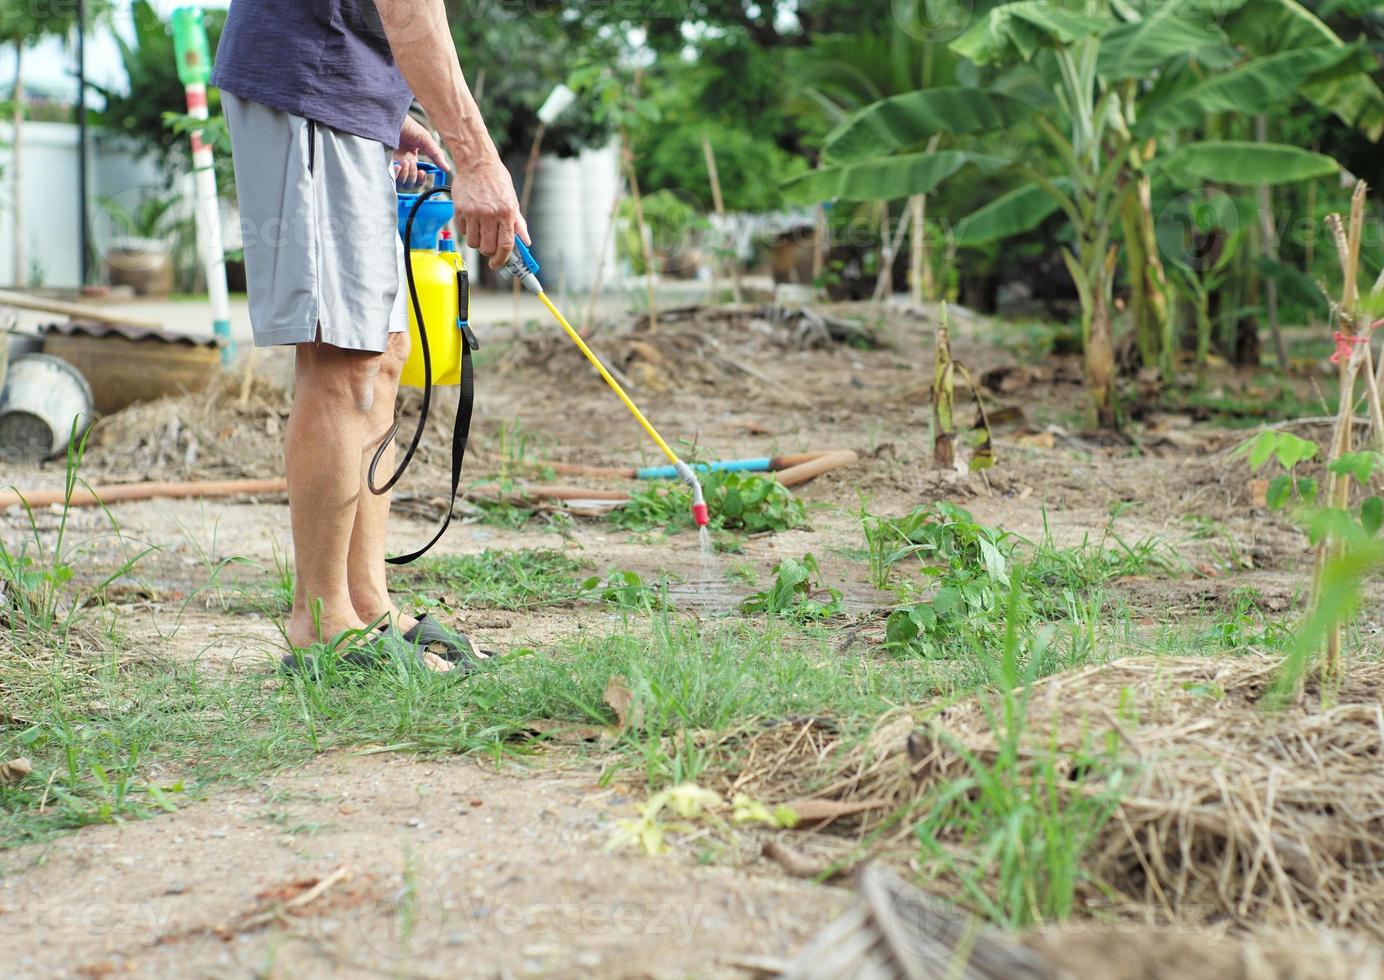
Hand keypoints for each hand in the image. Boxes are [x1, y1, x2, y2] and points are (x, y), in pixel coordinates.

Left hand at [393, 115, 446, 188]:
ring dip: (406, 176)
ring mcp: (392, 165)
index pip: (417, 177)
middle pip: (409, 183)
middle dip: (413, 177)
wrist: (390, 119)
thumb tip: (447, 169)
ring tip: (405, 163)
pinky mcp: (383, 165)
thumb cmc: (406, 126)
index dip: (421, 179)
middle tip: (413, 165)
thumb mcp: (425, 139)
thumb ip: (436, 154)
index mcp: (411, 158)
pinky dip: (397, 176)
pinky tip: (397, 166)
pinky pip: (391, 180)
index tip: (422, 172)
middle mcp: (402, 163)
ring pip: (401, 183)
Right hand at [452, 154, 529, 269]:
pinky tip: (471, 219)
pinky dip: (466, 230)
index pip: (506, 244)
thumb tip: (525, 242)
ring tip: (480, 230)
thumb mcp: (512, 200)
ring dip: (477, 242)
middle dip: (489, 252)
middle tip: (489, 246)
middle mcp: (490, 214)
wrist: (477, 162)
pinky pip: (462, 231)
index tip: (498, 265)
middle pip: (487, 248)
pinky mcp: (460, 209)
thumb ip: (518, 224)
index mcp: (506, 212)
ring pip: (473, 243)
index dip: (502, 259)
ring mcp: (473, 212)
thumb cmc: (497, 181)